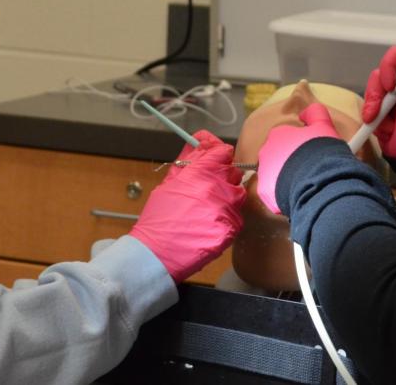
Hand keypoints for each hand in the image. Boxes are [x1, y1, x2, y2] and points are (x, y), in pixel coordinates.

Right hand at [129, 130, 245, 282]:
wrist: (157, 253)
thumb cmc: (158, 218)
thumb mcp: (168, 183)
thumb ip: (186, 161)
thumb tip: (198, 142)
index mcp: (200, 174)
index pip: (223, 151)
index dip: (217, 152)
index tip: (213, 156)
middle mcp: (218, 189)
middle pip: (234, 171)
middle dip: (223, 175)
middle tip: (207, 186)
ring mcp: (227, 210)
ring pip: (238, 194)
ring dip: (227, 196)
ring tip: (208, 207)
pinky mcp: (232, 229)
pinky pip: (237, 215)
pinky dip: (227, 217)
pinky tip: (210, 223)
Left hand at [256, 104, 340, 214]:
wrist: (319, 180)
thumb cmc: (321, 152)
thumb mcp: (324, 126)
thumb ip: (315, 113)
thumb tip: (306, 112)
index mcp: (278, 134)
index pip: (285, 138)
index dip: (298, 146)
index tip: (309, 153)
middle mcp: (265, 151)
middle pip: (277, 156)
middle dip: (289, 162)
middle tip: (307, 169)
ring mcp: (263, 172)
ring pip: (274, 175)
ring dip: (286, 178)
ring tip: (304, 183)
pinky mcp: (265, 192)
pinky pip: (273, 193)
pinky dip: (283, 194)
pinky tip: (298, 193)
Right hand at [361, 46, 395, 159]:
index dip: (389, 67)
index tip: (390, 87)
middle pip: (380, 71)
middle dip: (377, 93)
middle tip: (378, 111)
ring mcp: (391, 93)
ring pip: (372, 86)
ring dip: (373, 106)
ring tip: (379, 122)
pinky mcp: (380, 105)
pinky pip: (367, 101)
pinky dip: (370, 114)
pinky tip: (378, 125)